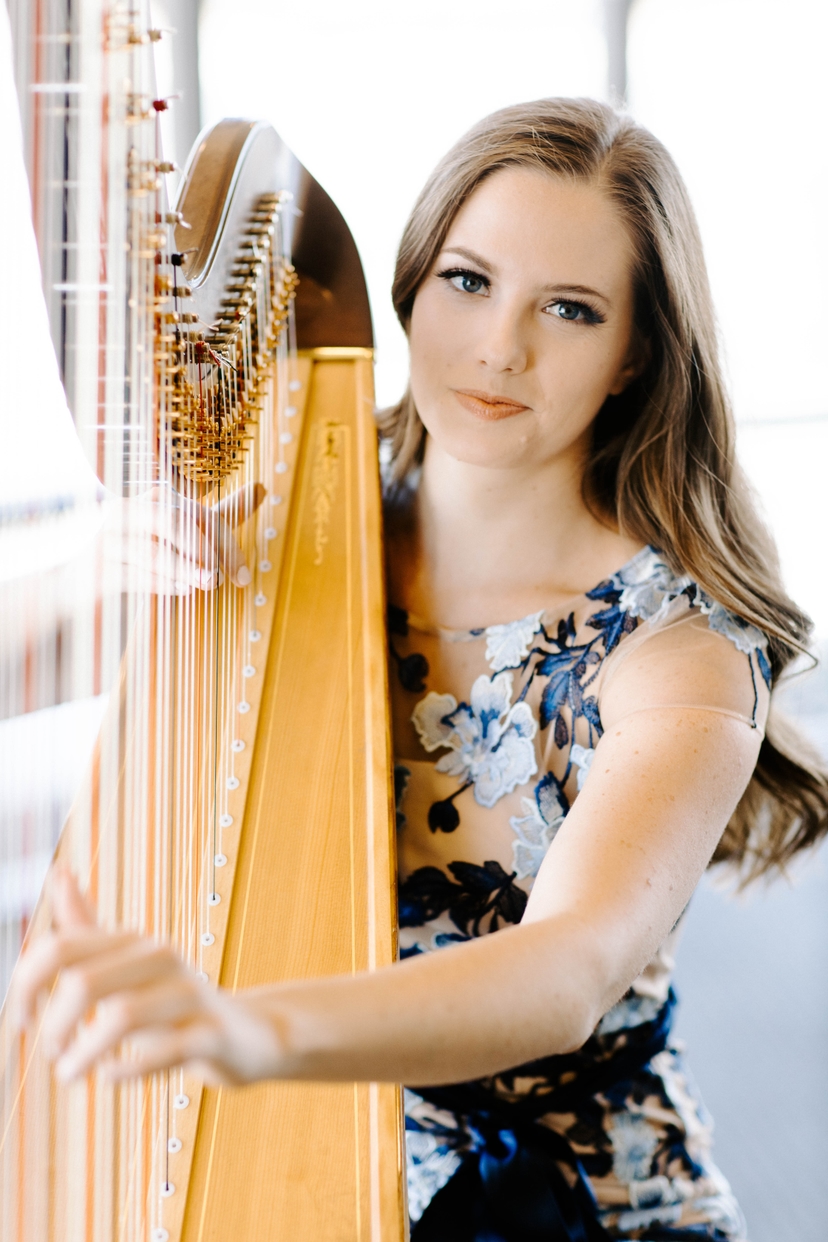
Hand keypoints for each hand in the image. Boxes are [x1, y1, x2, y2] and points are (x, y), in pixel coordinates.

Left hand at [12, 872, 285, 1085]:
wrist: (245, 1033)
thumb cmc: (171, 1004)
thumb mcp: (125, 964)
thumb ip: (87, 926)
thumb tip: (60, 872)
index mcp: (131, 942)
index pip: (59, 949)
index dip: (26, 986)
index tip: (24, 1021)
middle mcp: (159, 958)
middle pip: (84, 983)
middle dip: (55, 1026)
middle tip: (53, 1053)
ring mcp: (189, 993)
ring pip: (122, 1016)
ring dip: (85, 1054)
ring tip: (71, 1074)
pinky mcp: (211, 1032)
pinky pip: (164, 1051)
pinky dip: (128, 1069)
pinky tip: (112, 1076)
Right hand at [101, 481, 265, 594]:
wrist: (83, 580)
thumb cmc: (143, 551)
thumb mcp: (182, 531)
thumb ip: (219, 515)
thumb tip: (262, 486)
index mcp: (152, 501)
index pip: (196, 513)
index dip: (225, 543)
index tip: (244, 576)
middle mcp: (128, 513)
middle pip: (173, 521)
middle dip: (204, 550)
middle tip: (221, 579)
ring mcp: (109, 541)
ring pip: (151, 551)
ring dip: (185, 570)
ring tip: (206, 585)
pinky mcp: (97, 571)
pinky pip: (133, 576)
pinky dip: (162, 584)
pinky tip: (182, 592)